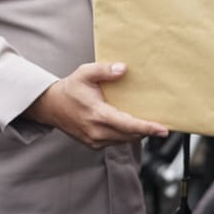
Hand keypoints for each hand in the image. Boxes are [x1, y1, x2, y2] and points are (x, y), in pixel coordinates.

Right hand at [24, 62, 167, 149]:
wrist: (51, 106)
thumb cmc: (70, 89)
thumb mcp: (85, 72)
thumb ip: (104, 70)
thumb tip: (123, 69)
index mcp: (97, 114)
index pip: (127, 125)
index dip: (147, 128)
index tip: (163, 130)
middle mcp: (96, 131)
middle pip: (130, 135)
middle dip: (147, 131)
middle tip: (162, 126)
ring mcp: (94, 140)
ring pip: (124, 140)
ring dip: (137, 134)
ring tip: (149, 124)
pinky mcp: (93, 144)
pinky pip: (115, 142)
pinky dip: (126, 135)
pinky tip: (131, 126)